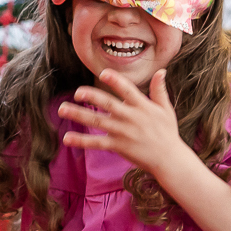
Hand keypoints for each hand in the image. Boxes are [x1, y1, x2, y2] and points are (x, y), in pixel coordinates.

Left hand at [57, 69, 184, 174]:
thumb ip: (159, 90)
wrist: (169, 159)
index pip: (127, 89)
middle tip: (77, 92)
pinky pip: (96, 143)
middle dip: (91, 96)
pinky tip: (67, 138)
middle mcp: (130, 117)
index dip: (115, 80)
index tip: (103, 73)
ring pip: (97, 121)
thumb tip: (160, 71)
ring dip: (78, 115)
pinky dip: (81, 141)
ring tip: (62, 109)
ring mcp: (122, 132)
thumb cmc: (167, 132)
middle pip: (107, 103)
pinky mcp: (118, 146)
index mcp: (142, 106)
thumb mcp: (166, 109)